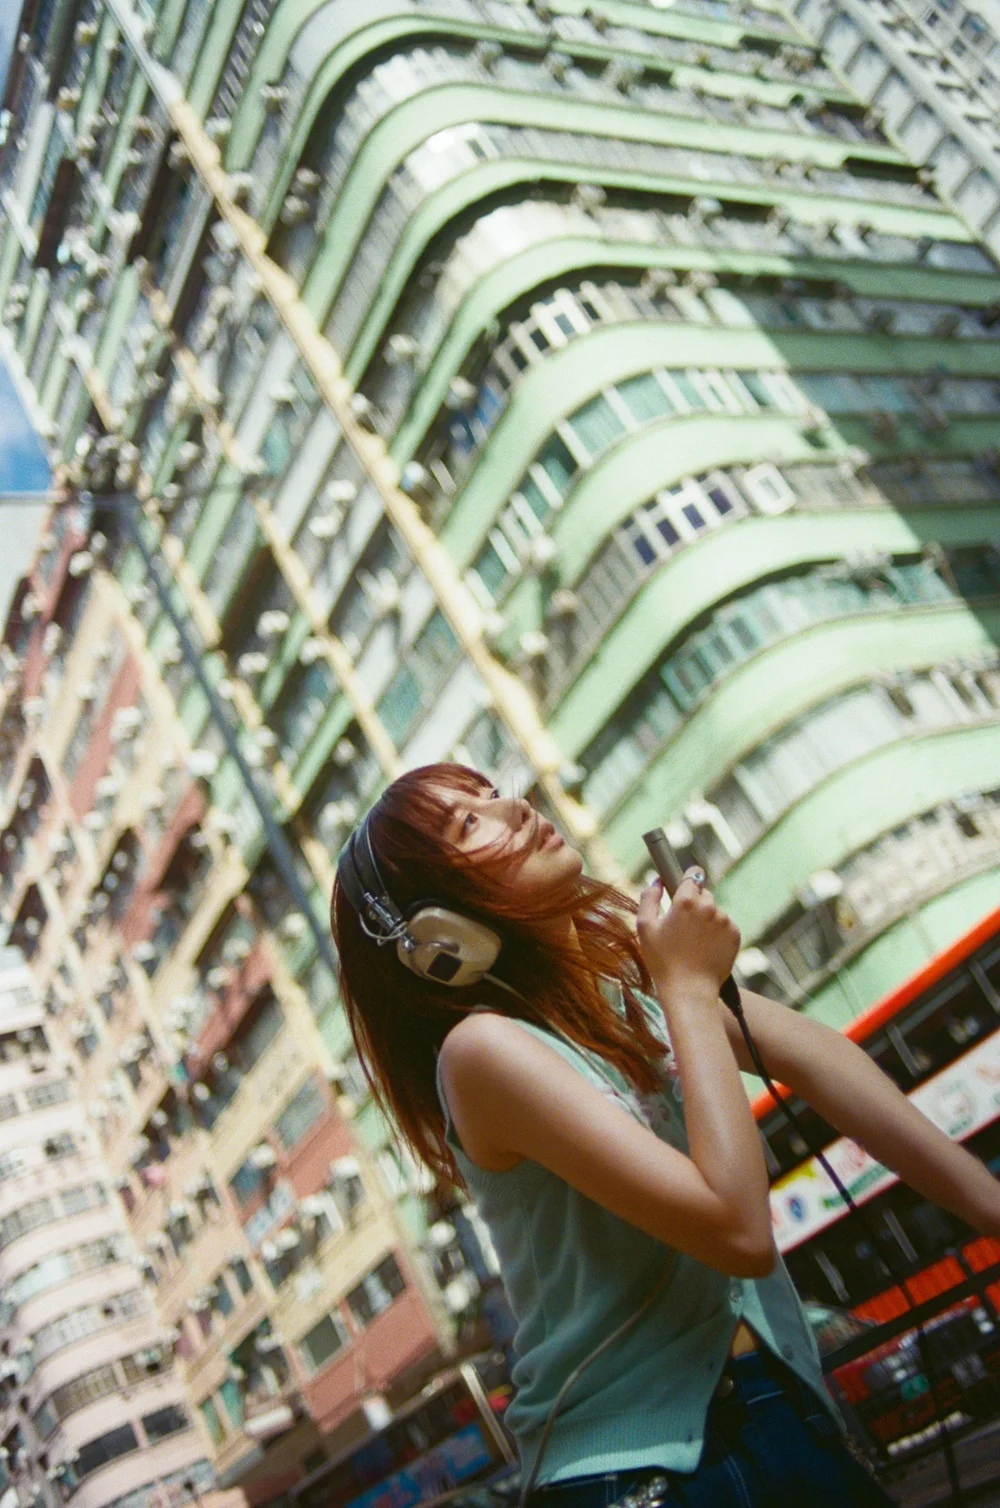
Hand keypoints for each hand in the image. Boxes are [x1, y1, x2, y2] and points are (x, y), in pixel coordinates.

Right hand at [637, 870, 740, 996]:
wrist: (689, 990)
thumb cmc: (663, 960)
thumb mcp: (645, 927)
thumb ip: (648, 898)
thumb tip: (657, 881)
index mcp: (686, 902)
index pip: (691, 875)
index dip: (686, 881)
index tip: (683, 888)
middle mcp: (709, 907)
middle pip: (703, 894)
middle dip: (694, 904)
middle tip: (682, 926)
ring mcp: (724, 921)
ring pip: (714, 911)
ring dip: (706, 920)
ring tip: (694, 943)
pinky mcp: (735, 934)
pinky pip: (725, 926)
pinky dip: (717, 933)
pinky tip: (705, 949)